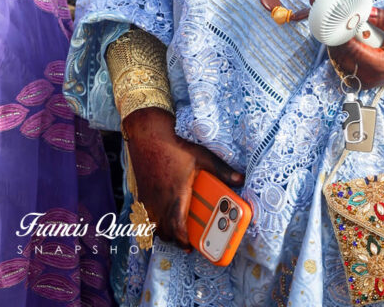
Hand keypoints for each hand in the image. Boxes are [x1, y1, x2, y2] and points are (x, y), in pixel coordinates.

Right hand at [123, 107, 242, 246]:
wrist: (149, 137)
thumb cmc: (176, 147)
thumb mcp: (203, 157)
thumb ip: (222, 170)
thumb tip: (241, 179)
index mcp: (176, 195)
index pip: (177, 227)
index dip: (183, 240)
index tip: (190, 245)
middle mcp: (160, 201)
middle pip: (165, 232)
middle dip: (176, 239)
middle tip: (186, 240)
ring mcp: (149, 199)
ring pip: (154, 226)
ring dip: (164, 232)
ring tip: (175, 230)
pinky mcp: (142, 195)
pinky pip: (145, 217)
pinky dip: (152, 222)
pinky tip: (161, 216)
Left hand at [328, 8, 383, 89]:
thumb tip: (366, 11)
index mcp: (379, 64)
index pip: (350, 49)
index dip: (343, 33)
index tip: (342, 19)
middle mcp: (369, 76)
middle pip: (341, 55)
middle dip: (341, 38)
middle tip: (349, 23)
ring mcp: (365, 81)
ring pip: (339, 61)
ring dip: (342, 45)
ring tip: (356, 33)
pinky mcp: (362, 81)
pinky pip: (344, 65)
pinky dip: (346, 52)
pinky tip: (356, 43)